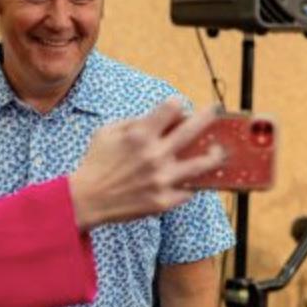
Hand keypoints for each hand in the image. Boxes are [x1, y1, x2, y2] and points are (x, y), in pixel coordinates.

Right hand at [69, 98, 222, 229]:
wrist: (87, 199)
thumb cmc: (95, 162)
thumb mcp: (106, 132)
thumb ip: (133, 121)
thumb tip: (157, 118)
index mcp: (140, 134)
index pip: (172, 108)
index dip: (176, 105)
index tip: (178, 108)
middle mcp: (155, 155)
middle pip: (193, 129)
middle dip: (208, 116)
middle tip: (215, 110)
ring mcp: (162, 179)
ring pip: (202, 164)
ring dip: (214, 155)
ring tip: (219, 151)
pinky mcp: (164, 201)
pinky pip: (188, 191)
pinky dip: (189, 184)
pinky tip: (191, 181)